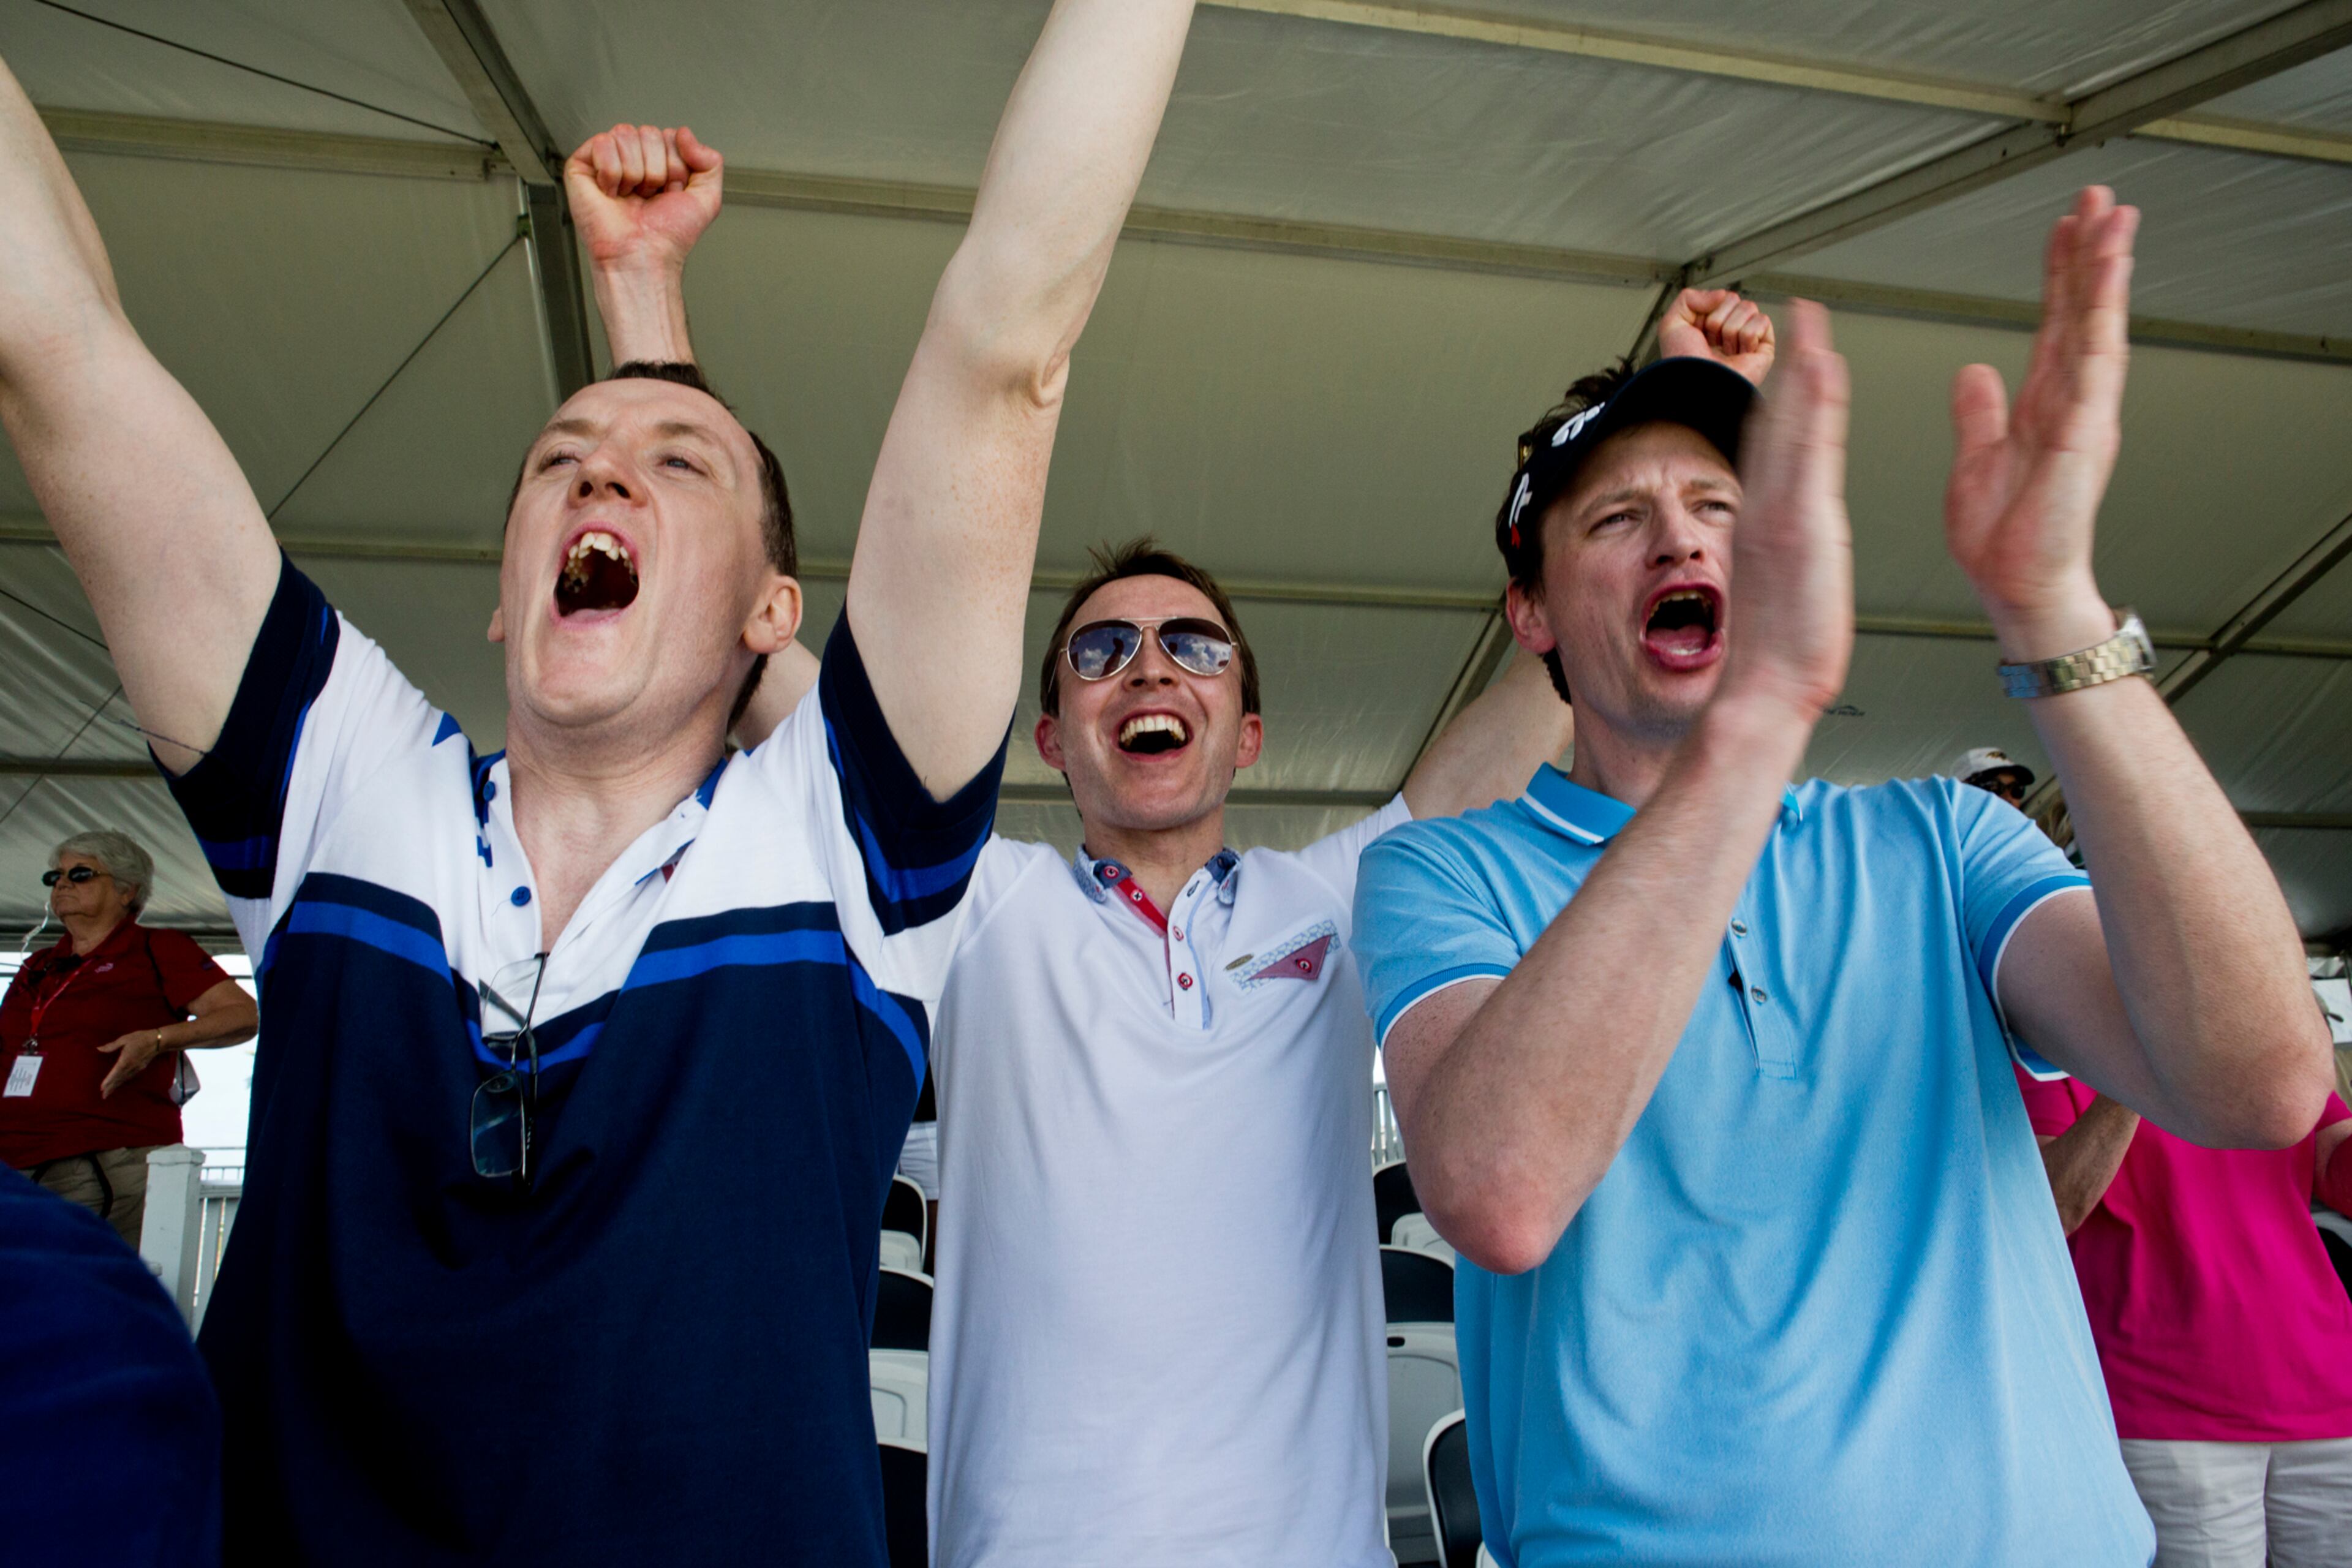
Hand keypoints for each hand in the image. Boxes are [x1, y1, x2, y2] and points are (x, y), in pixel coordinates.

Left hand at [96, 1027, 166, 1097]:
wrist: (158, 1041)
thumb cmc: (140, 1038)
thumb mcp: (124, 1039)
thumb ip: (112, 1046)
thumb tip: (99, 1049)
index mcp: (125, 1060)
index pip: (115, 1073)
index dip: (108, 1081)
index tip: (101, 1088)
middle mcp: (131, 1067)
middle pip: (119, 1079)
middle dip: (111, 1087)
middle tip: (103, 1096)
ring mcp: (136, 1068)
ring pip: (124, 1079)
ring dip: (116, 1086)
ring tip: (109, 1093)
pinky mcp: (140, 1068)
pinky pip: (130, 1077)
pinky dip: (123, 1082)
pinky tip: (120, 1083)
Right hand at [564, 124, 723, 277]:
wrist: (643, 256)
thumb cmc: (668, 236)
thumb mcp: (708, 199)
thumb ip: (710, 161)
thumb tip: (684, 132)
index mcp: (659, 162)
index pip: (670, 136)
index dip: (676, 166)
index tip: (672, 193)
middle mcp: (633, 158)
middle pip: (649, 133)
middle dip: (656, 170)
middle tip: (649, 197)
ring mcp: (607, 160)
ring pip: (626, 135)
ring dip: (635, 174)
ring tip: (630, 197)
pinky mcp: (582, 166)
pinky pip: (602, 143)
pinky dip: (611, 174)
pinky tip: (611, 194)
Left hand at [1658, 288, 1774, 384]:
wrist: (1697, 384)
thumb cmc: (1683, 363)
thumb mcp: (1671, 323)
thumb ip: (1689, 298)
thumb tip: (1721, 294)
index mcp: (1710, 327)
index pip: (1719, 297)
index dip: (1706, 311)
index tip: (1697, 331)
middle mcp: (1729, 333)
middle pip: (1734, 299)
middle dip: (1718, 319)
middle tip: (1711, 342)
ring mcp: (1747, 341)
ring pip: (1748, 308)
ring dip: (1731, 329)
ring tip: (1725, 350)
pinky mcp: (1763, 350)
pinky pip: (1763, 321)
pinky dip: (1748, 335)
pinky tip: (1740, 353)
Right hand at [1716, 300, 1851, 722]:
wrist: (1765, 689)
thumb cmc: (1779, 652)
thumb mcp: (1779, 587)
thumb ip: (1778, 551)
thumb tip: (1782, 539)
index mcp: (1769, 521)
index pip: (1774, 443)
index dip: (1781, 393)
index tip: (1792, 352)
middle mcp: (1769, 508)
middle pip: (1775, 422)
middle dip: (1785, 363)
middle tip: (1798, 311)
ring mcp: (1779, 512)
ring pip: (1789, 426)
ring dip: (1800, 366)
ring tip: (1812, 318)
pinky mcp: (1797, 524)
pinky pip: (1806, 451)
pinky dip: (1810, 405)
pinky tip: (1820, 367)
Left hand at [1945, 187, 2136, 660]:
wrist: (2016, 585)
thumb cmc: (2002, 538)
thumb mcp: (1978, 457)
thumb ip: (1978, 412)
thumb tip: (1973, 372)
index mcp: (2043, 404)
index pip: (2056, 322)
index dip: (2060, 274)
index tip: (2063, 228)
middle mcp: (2070, 402)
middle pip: (2084, 311)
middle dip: (2092, 254)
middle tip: (2099, 200)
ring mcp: (2083, 416)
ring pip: (2099, 326)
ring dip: (2106, 272)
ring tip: (2115, 220)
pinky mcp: (2085, 435)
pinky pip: (2097, 366)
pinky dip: (2101, 321)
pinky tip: (2108, 285)